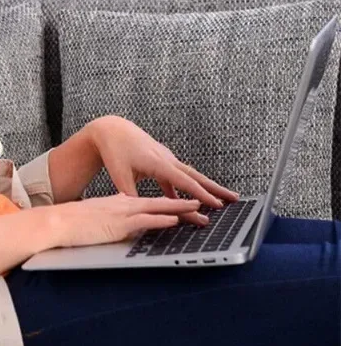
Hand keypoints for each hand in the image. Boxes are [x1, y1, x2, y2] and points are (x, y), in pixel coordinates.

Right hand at [47, 194, 202, 247]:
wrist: (57, 222)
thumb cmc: (72, 224)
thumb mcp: (96, 220)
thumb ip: (110, 221)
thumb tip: (120, 226)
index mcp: (118, 203)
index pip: (148, 203)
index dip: (167, 204)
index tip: (183, 205)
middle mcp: (123, 204)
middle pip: (158, 202)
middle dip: (181, 204)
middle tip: (201, 204)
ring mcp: (121, 212)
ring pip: (157, 208)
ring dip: (179, 210)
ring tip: (198, 210)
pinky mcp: (118, 223)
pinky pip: (145, 220)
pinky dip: (162, 219)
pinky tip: (174, 220)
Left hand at [87, 116, 239, 225]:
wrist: (111, 129)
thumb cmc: (114, 151)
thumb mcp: (120, 176)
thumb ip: (132, 197)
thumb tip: (140, 215)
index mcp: (158, 162)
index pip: (185, 181)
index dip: (201, 194)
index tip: (217, 205)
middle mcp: (166, 159)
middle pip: (195, 176)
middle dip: (215, 189)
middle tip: (235, 199)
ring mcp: (166, 159)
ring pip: (189, 176)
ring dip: (204, 188)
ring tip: (221, 200)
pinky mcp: (161, 161)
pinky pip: (178, 176)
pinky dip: (186, 187)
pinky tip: (189, 199)